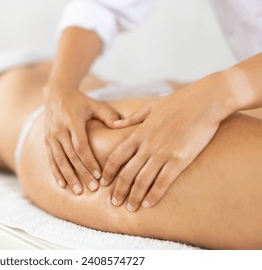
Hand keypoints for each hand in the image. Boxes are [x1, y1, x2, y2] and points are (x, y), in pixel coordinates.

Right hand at [44, 85, 119, 193]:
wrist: (56, 93)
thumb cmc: (80, 101)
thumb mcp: (94, 104)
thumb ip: (108, 114)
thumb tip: (119, 125)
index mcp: (72, 121)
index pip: (80, 146)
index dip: (89, 162)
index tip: (99, 175)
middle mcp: (59, 130)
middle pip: (71, 156)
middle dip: (82, 174)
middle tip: (93, 189)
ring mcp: (51, 136)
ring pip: (59, 160)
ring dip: (69, 177)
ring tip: (78, 191)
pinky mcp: (46, 140)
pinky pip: (51, 159)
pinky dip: (56, 173)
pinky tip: (62, 185)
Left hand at [101, 79, 225, 210]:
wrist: (206, 101)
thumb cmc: (179, 102)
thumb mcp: (150, 107)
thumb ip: (131, 118)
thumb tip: (114, 124)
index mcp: (139, 133)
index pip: (116, 156)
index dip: (108, 171)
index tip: (103, 182)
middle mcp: (147, 145)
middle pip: (126, 173)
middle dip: (118, 190)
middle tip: (114, 202)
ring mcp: (163, 153)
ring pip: (142, 181)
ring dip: (134, 197)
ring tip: (130, 208)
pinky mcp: (180, 159)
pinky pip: (163, 182)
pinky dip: (154, 195)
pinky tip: (149, 204)